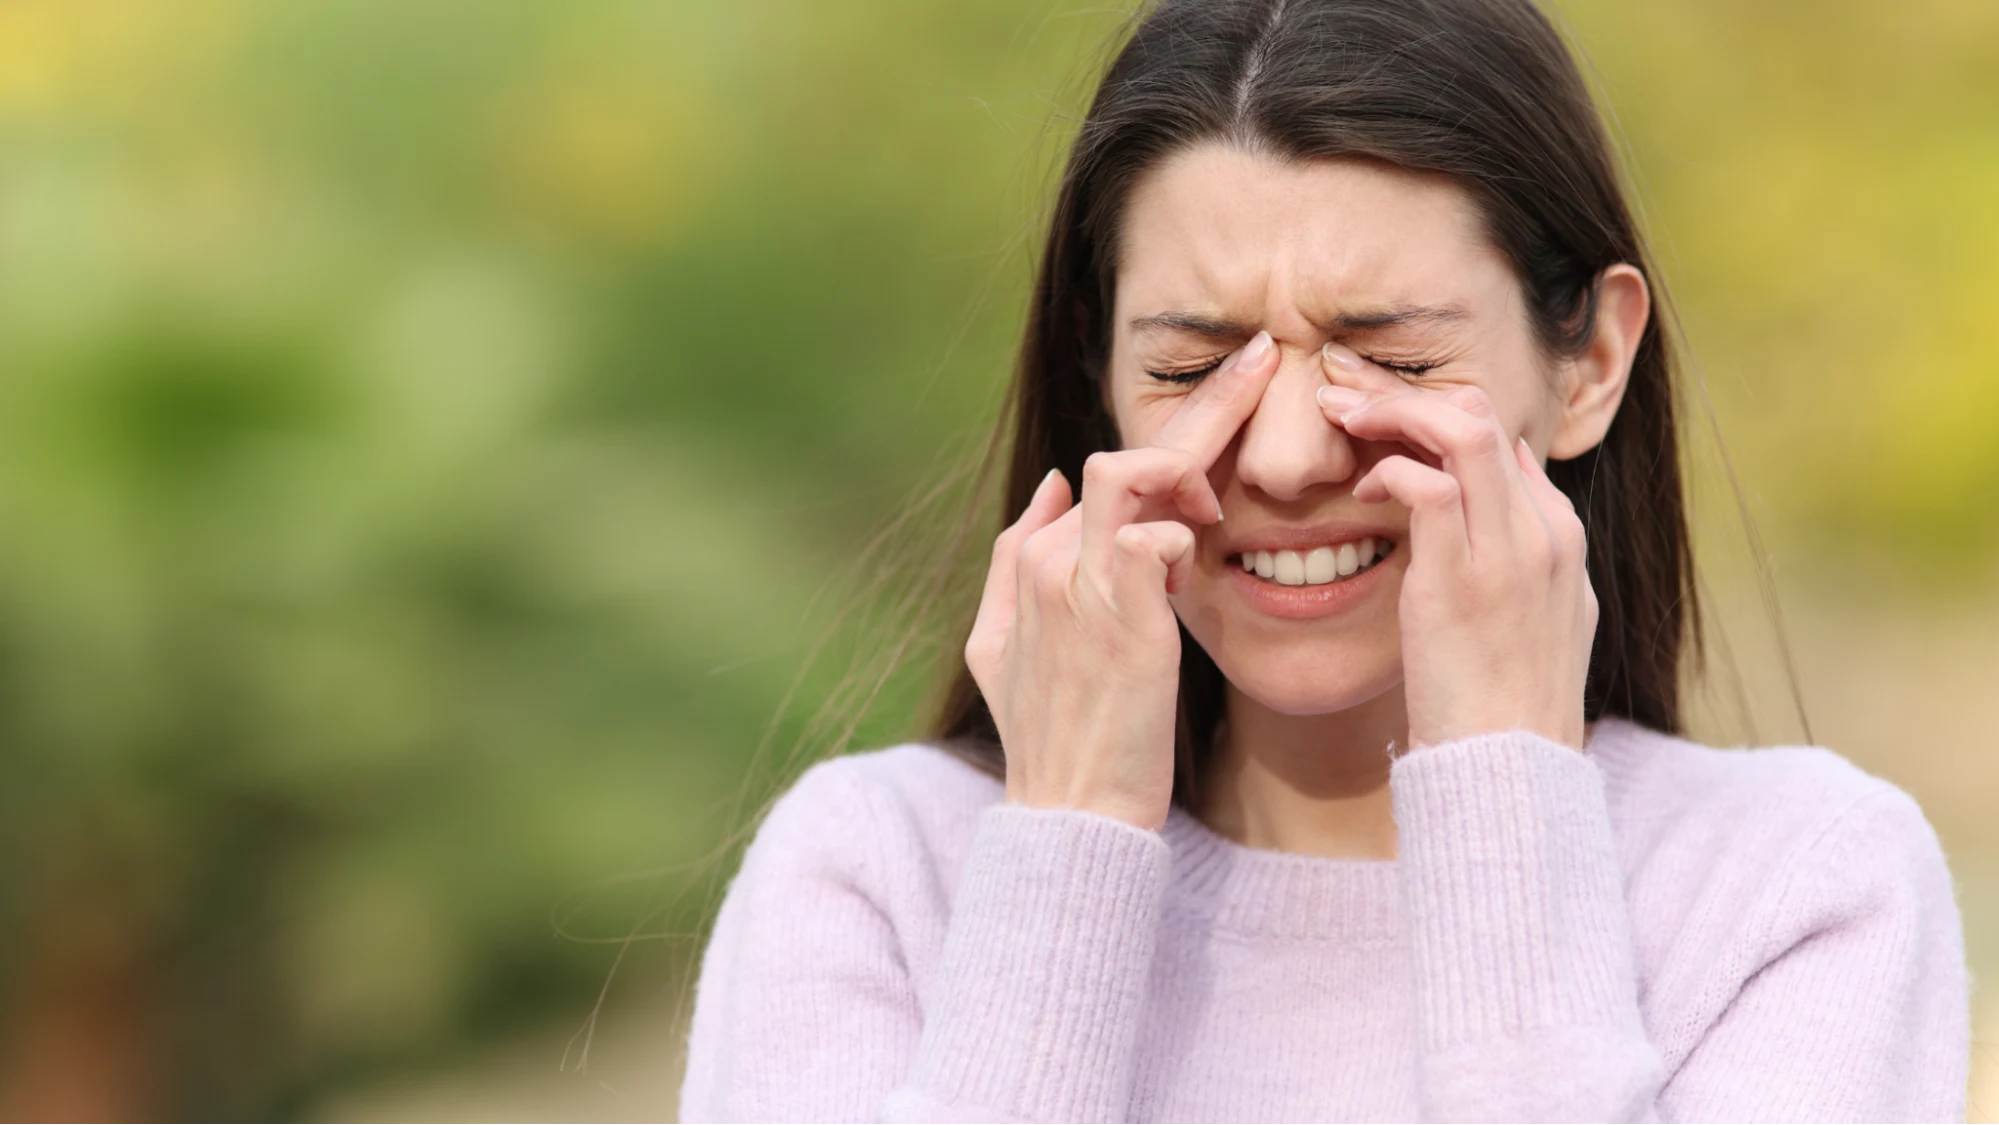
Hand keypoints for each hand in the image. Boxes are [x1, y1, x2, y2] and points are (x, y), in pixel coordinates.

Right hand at [964, 332, 1280, 829]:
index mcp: (1033, 559)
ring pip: (1132, 474)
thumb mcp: (1003, 650)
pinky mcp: (1119, 618)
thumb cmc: (1056, 741)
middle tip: (1265, 358)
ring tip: (1227, 496)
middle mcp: (1049, 560)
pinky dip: (1182, 535)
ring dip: (1192, 464)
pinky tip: (1205, 552)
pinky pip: (1152, 538)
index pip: (1109, 472)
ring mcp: (1078, 587)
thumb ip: (1016, 560)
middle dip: (1206, 400)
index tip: (1232, 400)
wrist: (1070, 816)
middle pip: (1127, 452)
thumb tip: (1054, 481)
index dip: (1175, 442)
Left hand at [1316, 360, 1594, 752]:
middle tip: (1344, 389)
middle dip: (1406, 390)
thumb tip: (1483, 511)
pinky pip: (1426, 486)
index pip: (1502, 435)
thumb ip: (1514, 562)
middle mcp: (1544, 532)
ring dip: (1391, 408)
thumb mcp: (1532, 623)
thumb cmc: (1503, 708)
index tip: (1379, 412)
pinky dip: (1387, 471)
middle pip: (1483, 413)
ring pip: (1461, 428)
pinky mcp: (1463, 581)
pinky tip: (1359, 491)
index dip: (1435, 412)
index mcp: (1559, 537)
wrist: (1514, 775)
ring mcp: (1510, 553)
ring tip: (1340, 412)